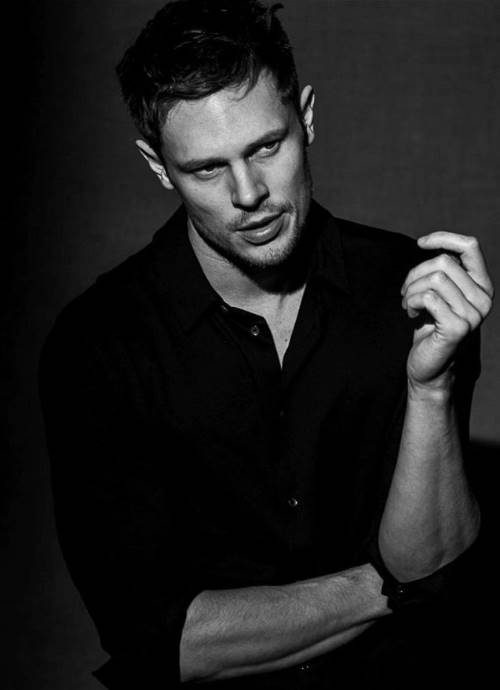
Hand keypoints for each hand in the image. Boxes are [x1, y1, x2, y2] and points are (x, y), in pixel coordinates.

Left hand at [401, 232, 493, 391]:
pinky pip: (428, 298)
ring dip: (411, 290)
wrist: (429, 365)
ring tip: (407, 303)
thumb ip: (443, 271)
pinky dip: (411, 302)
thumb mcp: (440, 293)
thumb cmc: (430, 326)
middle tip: (406, 291)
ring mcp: (473, 314)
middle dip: (416, 273)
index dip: (443, 238)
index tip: (420, 243)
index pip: (470, 246)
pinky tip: (410, 313)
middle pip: (444, 262)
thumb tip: (430, 243)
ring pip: (434, 279)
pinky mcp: (457, 327)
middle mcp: (484, 298)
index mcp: (482, 285)